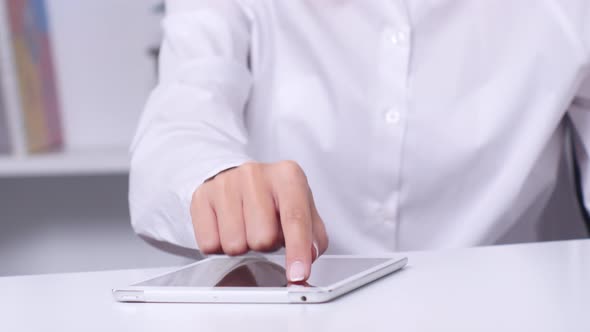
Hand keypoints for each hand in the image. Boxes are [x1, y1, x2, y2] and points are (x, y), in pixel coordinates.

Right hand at [190, 161, 328, 281]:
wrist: (236, 179)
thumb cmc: (273, 198)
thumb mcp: (302, 208)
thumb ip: (313, 236)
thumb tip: (309, 255)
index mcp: (287, 175)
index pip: (294, 219)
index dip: (297, 251)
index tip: (298, 274)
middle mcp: (255, 174)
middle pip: (262, 238)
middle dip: (265, 244)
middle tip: (264, 230)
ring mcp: (226, 183)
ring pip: (235, 244)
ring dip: (243, 245)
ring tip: (246, 227)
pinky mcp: (202, 196)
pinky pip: (210, 244)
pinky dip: (220, 244)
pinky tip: (227, 227)